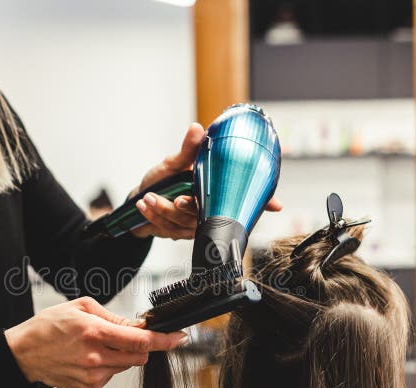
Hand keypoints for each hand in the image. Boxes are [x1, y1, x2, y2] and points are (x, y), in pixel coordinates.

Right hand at [4, 297, 188, 387]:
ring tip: (98, 345)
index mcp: (95, 332)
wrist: (23, 353)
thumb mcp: (81, 308)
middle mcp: (95, 356)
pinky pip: (113, 375)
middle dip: (141, 346)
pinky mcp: (89, 387)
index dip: (164, 340)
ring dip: (123, 355)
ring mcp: (92, 375)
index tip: (180, 338)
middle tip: (125, 336)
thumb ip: (114, 318)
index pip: (140, 340)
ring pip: (127, 366)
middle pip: (139, 356)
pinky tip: (90, 357)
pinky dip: (109, 366)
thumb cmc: (50, 326)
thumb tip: (139, 327)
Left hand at [130, 123, 282, 238]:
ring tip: (148, 197)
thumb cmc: (162, 182)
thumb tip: (198, 127)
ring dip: (163, 210)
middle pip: (206, 216)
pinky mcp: (173, 233)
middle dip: (188, 209)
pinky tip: (143, 205)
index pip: (240, 200)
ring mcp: (190, 226)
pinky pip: (164, 227)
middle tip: (176, 200)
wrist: (139, 201)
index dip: (262, 204)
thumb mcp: (173, 163)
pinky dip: (152, 214)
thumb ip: (188, 150)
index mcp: (211, 194)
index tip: (276, 205)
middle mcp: (205, 212)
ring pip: (180, 222)